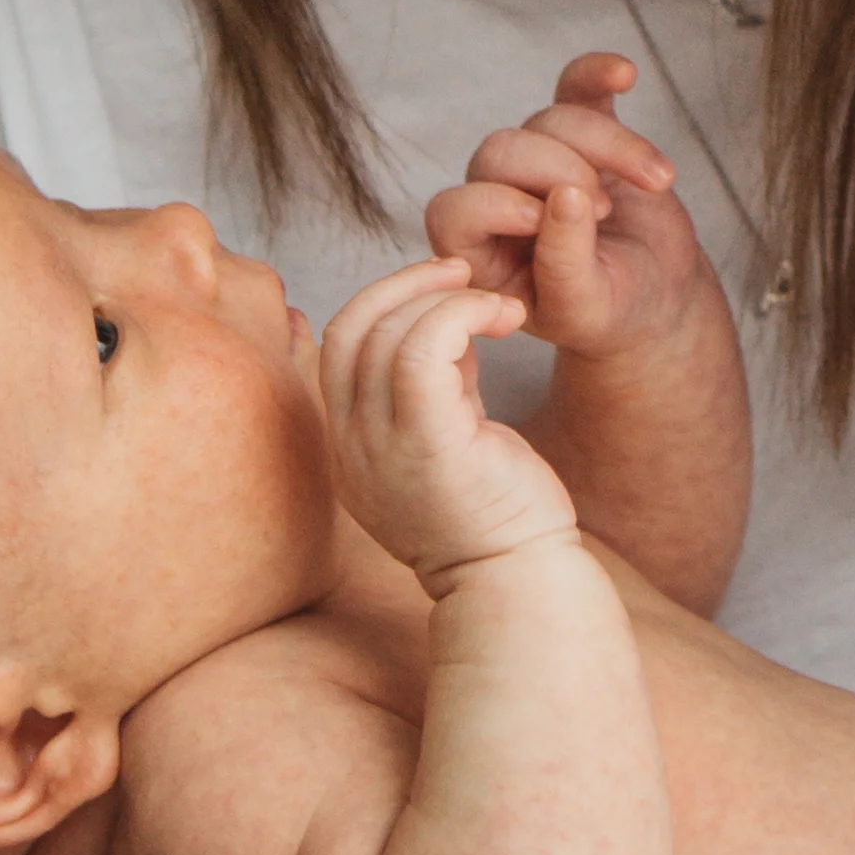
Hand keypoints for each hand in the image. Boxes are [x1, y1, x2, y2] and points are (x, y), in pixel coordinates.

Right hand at [316, 257, 581, 586]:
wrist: (518, 580)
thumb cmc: (496, 513)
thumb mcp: (446, 437)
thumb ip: (432, 383)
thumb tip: (444, 322)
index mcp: (348, 446)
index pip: (336, 345)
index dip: (382, 301)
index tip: (441, 289)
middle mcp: (349, 448)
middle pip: (348, 327)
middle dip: (404, 283)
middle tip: (464, 274)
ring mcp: (379, 449)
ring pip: (385, 332)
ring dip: (447, 297)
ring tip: (500, 306)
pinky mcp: (425, 444)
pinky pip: (421, 349)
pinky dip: (462, 313)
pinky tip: (504, 318)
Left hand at [425, 59, 720, 361]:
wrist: (655, 294)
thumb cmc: (608, 312)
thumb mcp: (584, 309)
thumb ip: (565, 264)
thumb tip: (567, 197)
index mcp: (479, 250)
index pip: (454, 210)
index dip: (493, 205)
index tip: (541, 221)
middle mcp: (499, 197)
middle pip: (501, 151)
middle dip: (558, 170)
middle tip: (605, 210)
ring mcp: (541, 160)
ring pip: (551, 120)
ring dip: (610, 145)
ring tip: (657, 182)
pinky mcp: (583, 134)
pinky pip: (577, 87)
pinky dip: (598, 73)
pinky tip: (624, 74)